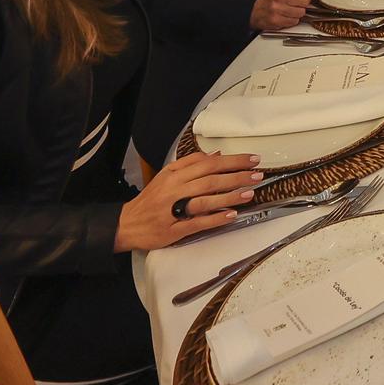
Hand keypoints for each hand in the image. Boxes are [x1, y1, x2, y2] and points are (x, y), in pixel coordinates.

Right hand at [115, 151, 263, 251]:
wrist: (126, 224)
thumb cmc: (150, 199)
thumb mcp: (166, 175)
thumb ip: (190, 163)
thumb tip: (217, 154)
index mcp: (174, 175)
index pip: (208, 164)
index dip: (232, 161)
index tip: (252, 159)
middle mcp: (174, 190)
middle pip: (210, 180)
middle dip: (236, 176)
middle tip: (257, 174)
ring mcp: (173, 211)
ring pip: (205, 200)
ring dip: (230, 196)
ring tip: (250, 192)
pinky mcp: (173, 230)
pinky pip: (197, 223)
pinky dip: (215, 218)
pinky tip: (232, 215)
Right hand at [249, 0, 317, 30]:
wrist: (257, 10)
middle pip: (306, 2)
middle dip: (304, 4)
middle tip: (298, 3)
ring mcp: (277, 8)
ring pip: (301, 13)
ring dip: (299, 13)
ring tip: (292, 10)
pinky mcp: (276, 20)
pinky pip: (294, 21)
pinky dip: (293, 20)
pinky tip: (287, 16)